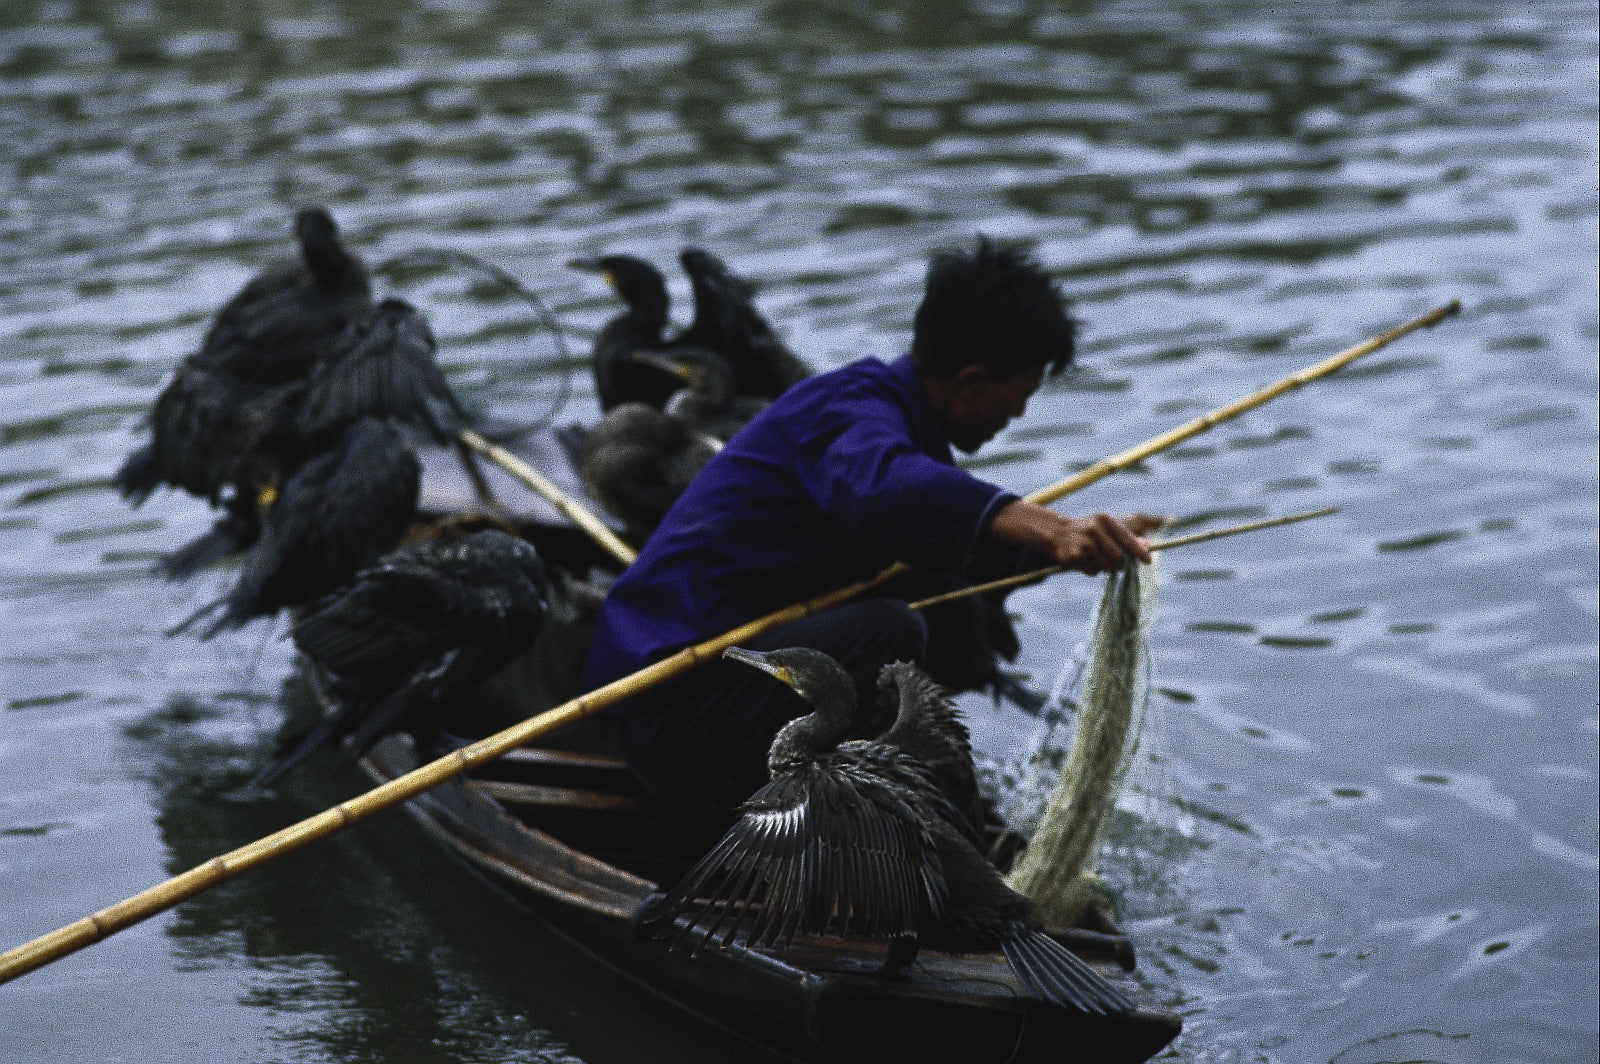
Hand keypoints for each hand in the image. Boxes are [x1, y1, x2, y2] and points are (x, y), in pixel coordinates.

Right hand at [988, 502, 1167, 573]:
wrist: (1057, 532)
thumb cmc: (1089, 531)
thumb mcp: (1106, 528)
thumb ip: (1126, 537)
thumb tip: (1147, 547)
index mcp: (1104, 519)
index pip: (1126, 538)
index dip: (1139, 551)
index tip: (1148, 561)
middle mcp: (1093, 530)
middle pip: (1118, 557)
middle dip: (1120, 564)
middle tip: (1117, 564)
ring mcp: (1082, 544)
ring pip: (1106, 567)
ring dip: (1105, 567)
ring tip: (1096, 558)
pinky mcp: (1073, 557)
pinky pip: (1092, 572)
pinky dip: (1092, 570)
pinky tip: (1084, 560)